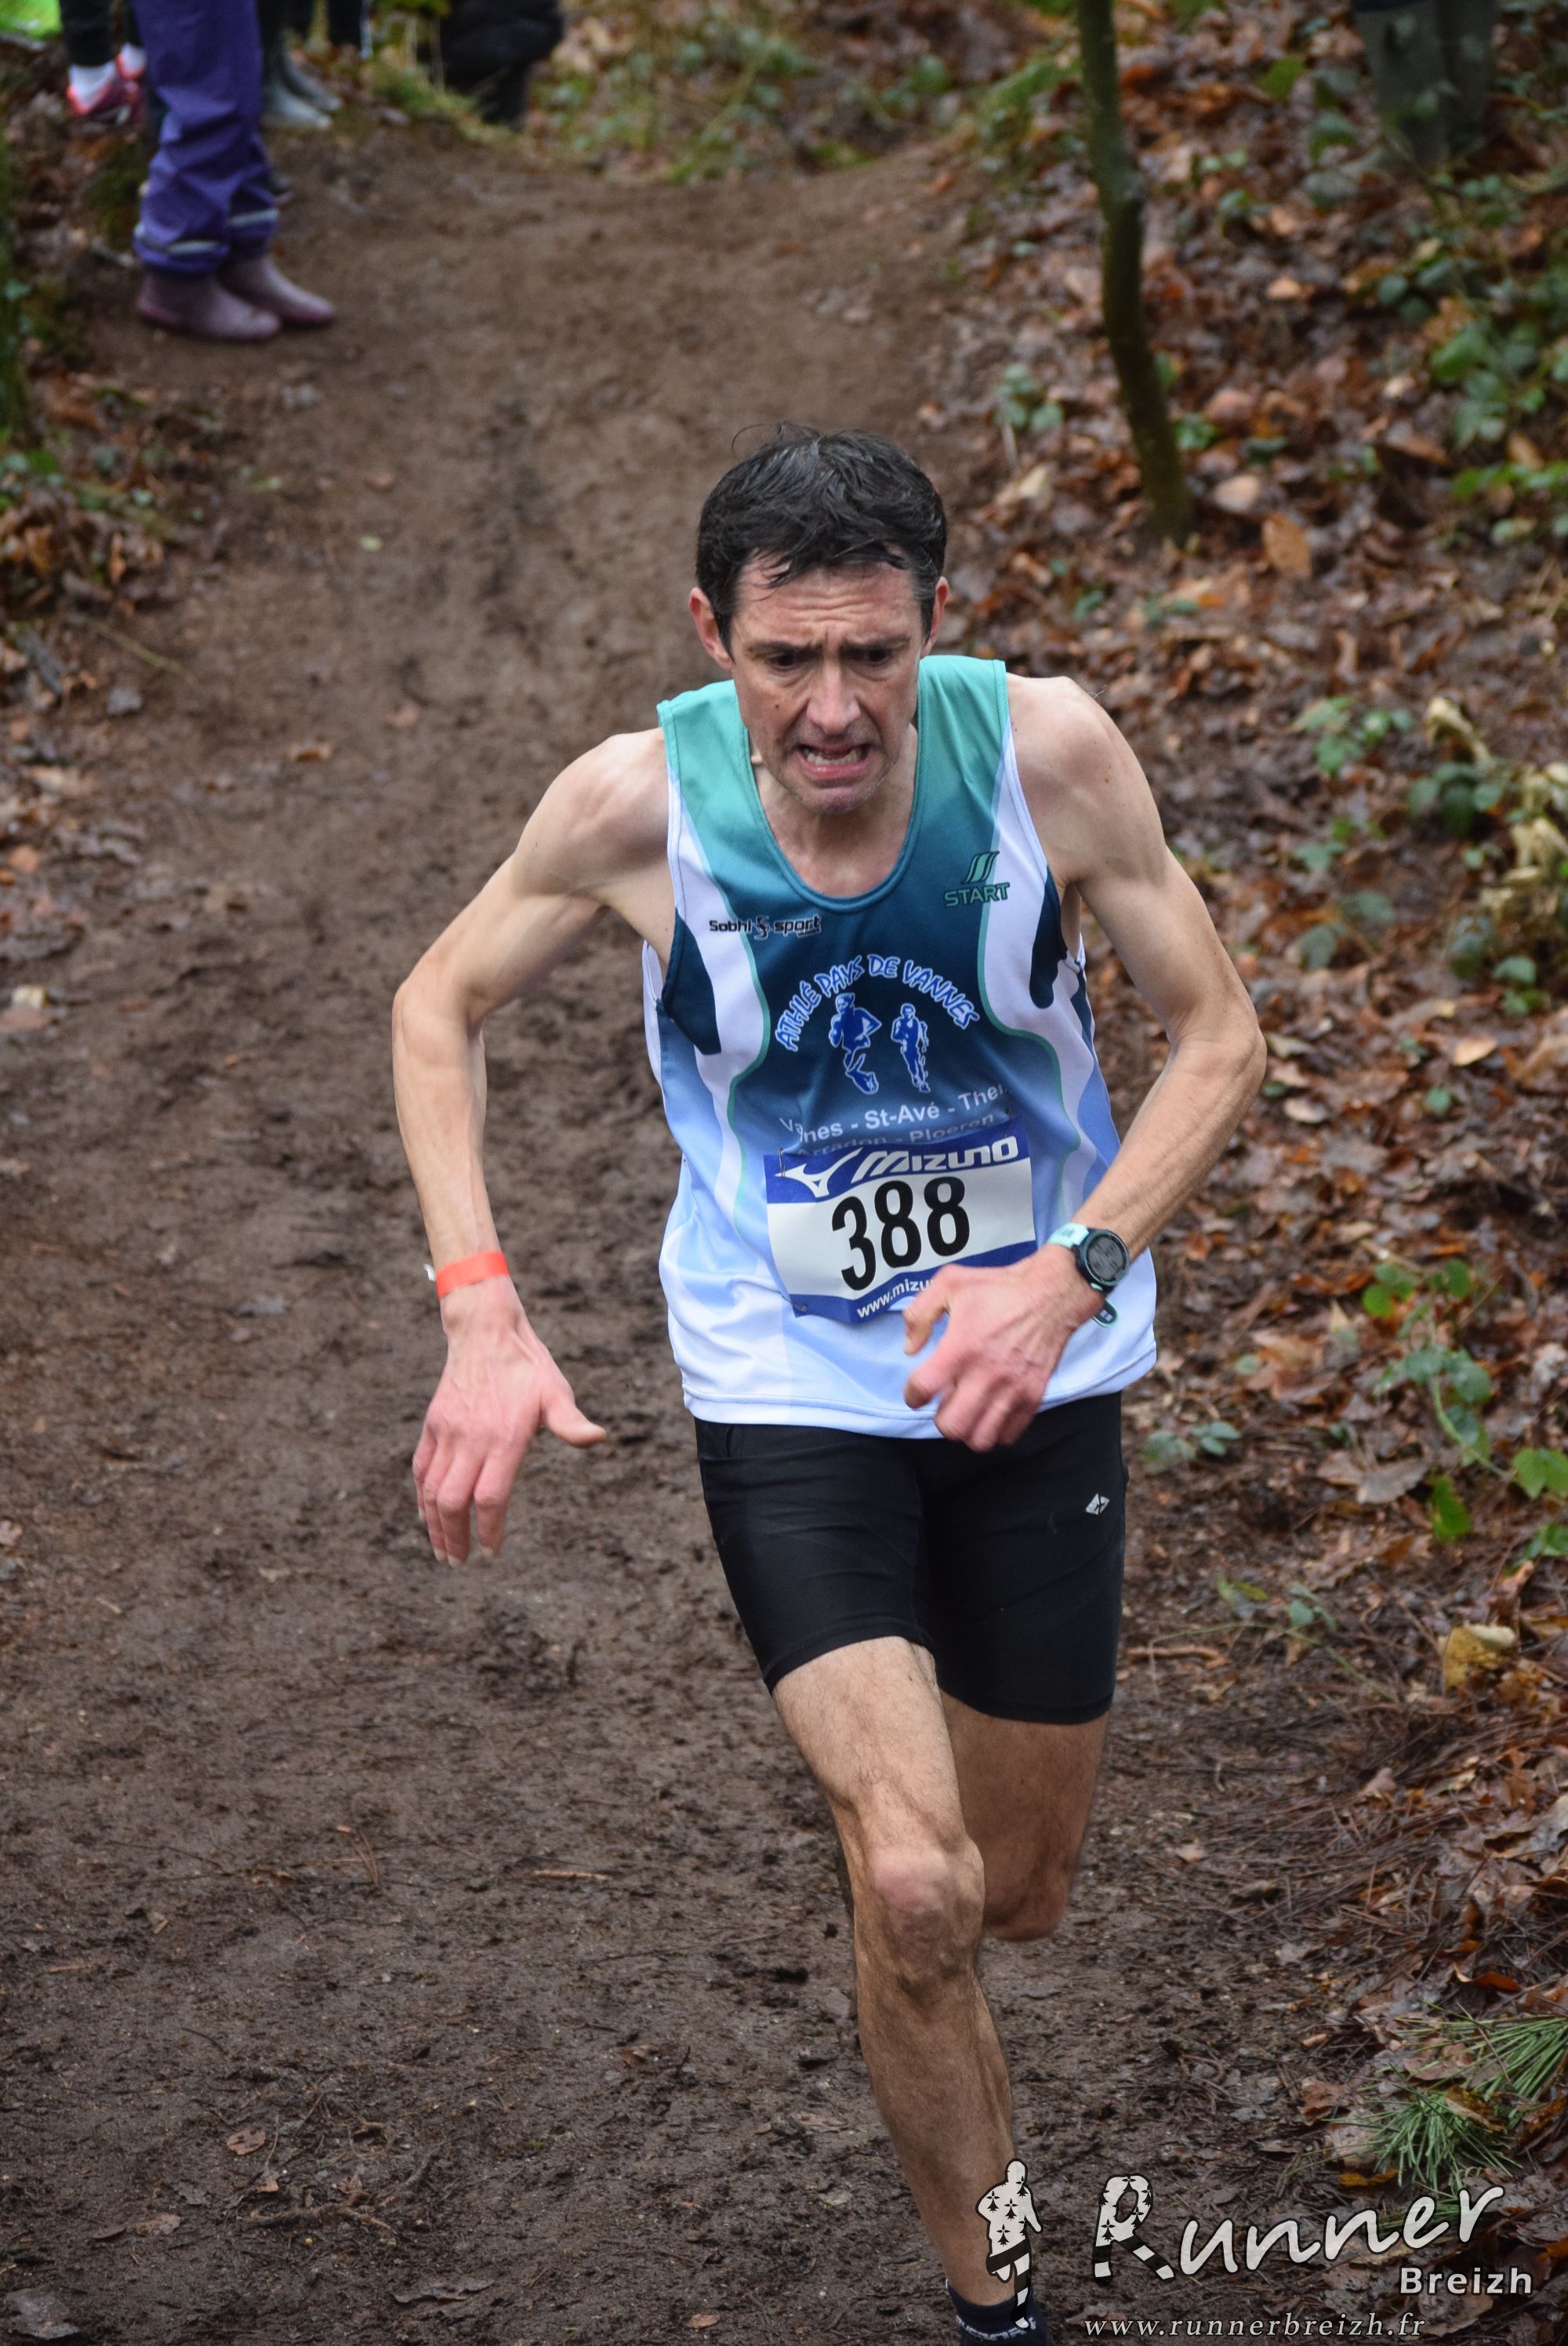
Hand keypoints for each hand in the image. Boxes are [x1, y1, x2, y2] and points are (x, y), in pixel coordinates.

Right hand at [412, 1281, 604, 1563]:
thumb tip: (598, 1438)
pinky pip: (421, 1469)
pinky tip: (428, 1515)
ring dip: (434, 1525)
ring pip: (432, 1490)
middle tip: (460, 1562)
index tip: (492, 1552)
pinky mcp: (433, 1425)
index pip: (490, 1498)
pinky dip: (422, 1497)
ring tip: (442, 1551)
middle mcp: (471, 1439)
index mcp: (504, 1438)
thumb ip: (571, 1422)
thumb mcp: (556, 1392)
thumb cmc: (528, 1366)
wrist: (485, 1332)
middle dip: (455, 1538)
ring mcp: (447, 1433)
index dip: (490, 1530)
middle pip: (454, 1502)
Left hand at [901, 1247, 1099, 1449]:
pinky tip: (990, 1411)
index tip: (917, 1390)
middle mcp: (986, 1374)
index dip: (912, 1395)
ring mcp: (1012, 1389)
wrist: (1050, 1294)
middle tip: (944, 1402)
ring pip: (980, 1439)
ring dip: (967, 1429)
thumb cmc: (997, 1288)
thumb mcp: (949, 1283)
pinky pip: (1009, 1435)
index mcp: (961, 1347)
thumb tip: (910, 1349)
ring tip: (967, 1410)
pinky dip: (995, 1430)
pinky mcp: (1033, 1396)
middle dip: (940, 1418)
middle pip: (951, 1426)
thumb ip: (919, 1314)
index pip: (923, 1389)